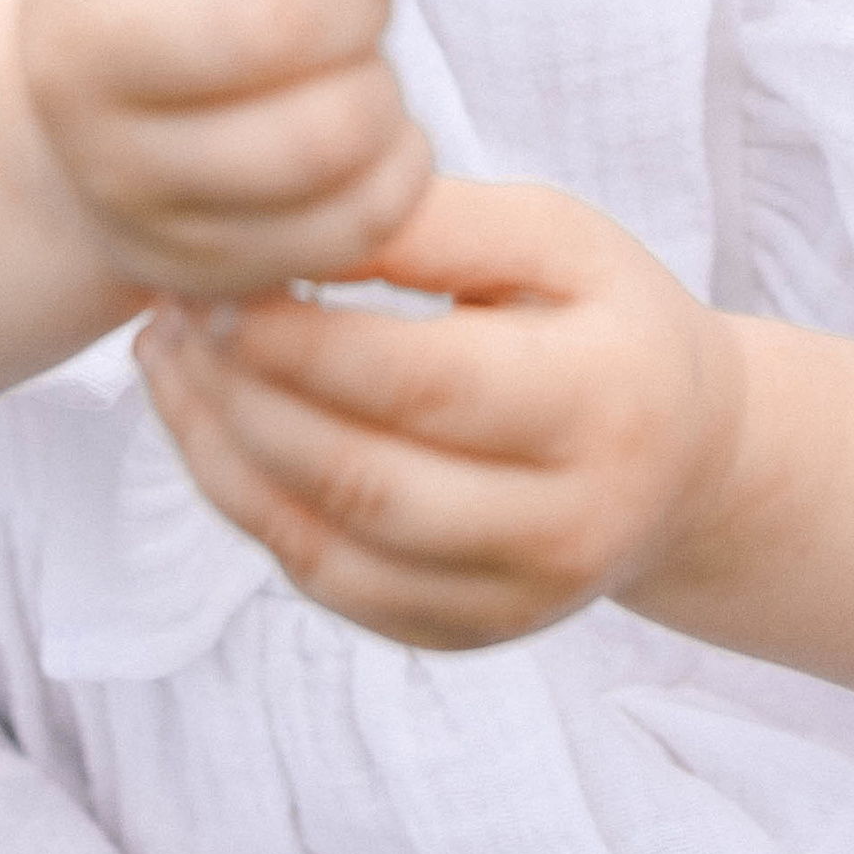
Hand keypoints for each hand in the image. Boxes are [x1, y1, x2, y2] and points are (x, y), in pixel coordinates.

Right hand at [18, 0, 482, 298]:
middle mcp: (77, 53)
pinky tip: (379, 144)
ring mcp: (121, 174)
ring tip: (364, 72)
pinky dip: (397, 176)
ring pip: (316, 140)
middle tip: (371, 1)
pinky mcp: (187, 262)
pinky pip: (344, 228)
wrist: (106, 126)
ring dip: (383, 97)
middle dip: (365, 5)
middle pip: (273, 23)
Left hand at [135, 176, 747, 649]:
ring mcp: (514, 601)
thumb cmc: (606, 316)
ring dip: (223, 451)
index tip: (219, 279)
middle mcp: (568, 525)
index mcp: (603, 403)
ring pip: (328, 546)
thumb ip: (436, 224)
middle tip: (172, 311)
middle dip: (244, 393)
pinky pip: (328, 585)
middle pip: (364, 476)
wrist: (686, 455)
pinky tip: (208, 425)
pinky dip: (250, 507)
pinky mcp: (464, 636)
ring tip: (168, 357)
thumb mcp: (556, 237)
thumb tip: (300, 218)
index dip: (304, 339)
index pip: (424, 384)